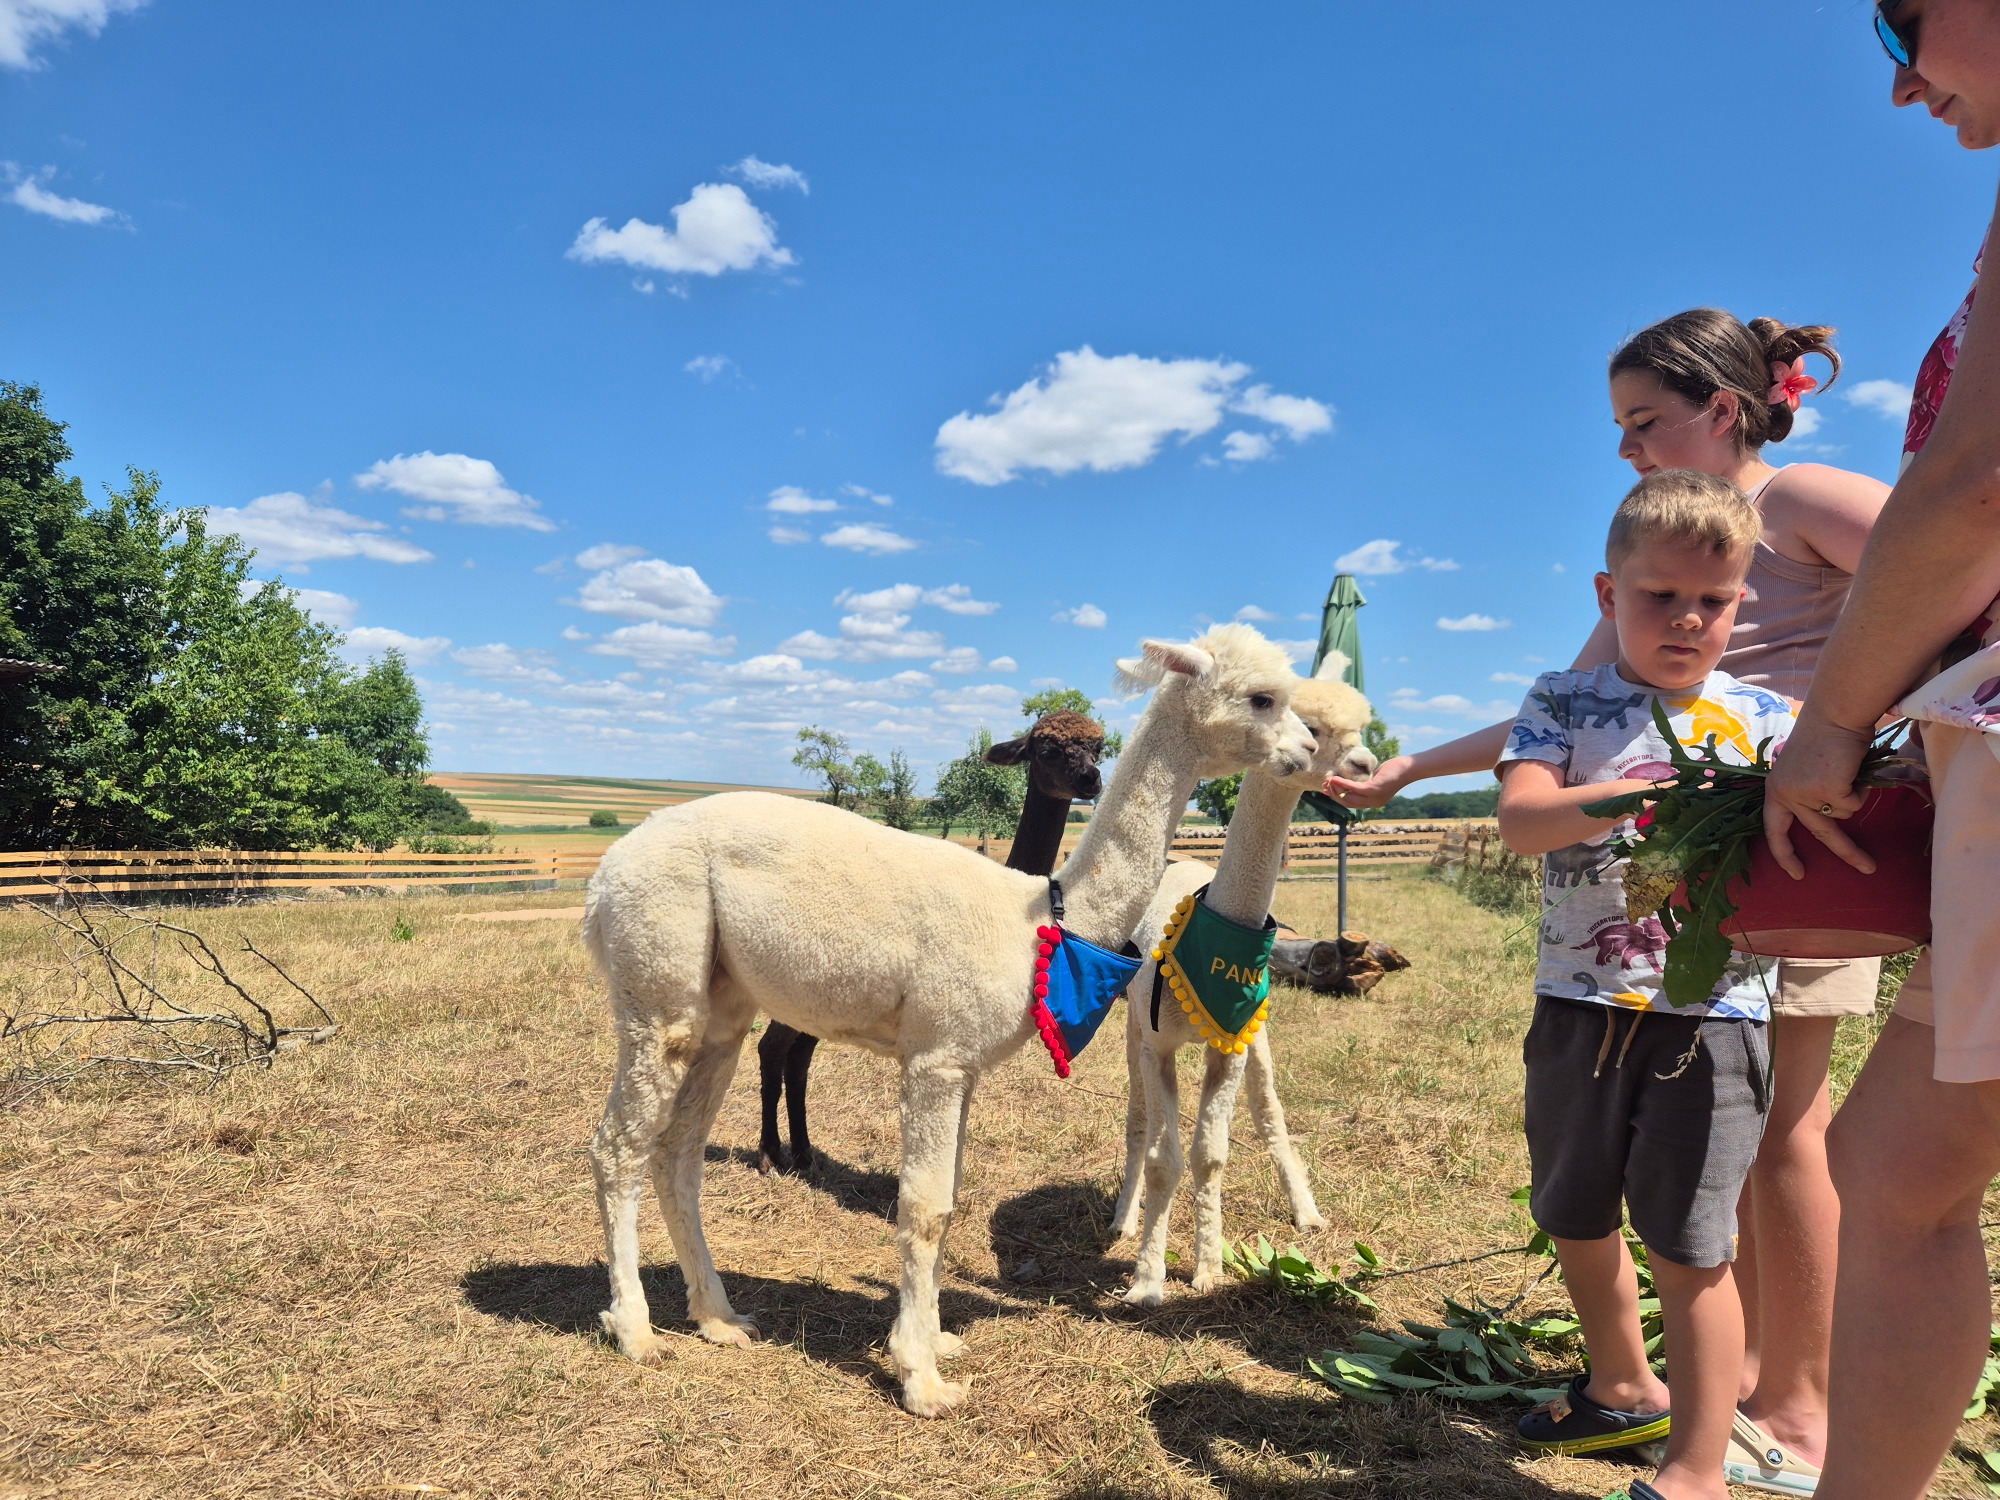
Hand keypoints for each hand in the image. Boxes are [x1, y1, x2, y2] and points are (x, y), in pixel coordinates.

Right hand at [1324, 753, 1414, 809]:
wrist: (1408, 768)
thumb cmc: (1393, 771)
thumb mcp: (1376, 778)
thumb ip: (1364, 782)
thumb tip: (1350, 781)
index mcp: (1373, 802)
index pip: (1351, 804)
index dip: (1337, 798)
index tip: (1326, 791)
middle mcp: (1373, 803)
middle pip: (1347, 802)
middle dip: (1333, 795)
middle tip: (1323, 786)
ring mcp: (1374, 798)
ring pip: (1348, 797)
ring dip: (1335, 789)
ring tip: (1327, 781)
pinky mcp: (1373, 790)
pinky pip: (1353, 788)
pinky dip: (1342, 783)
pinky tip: (1334, 778)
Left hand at [1764, 708, 1876, 878]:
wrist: (1834, 714)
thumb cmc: (1824, 737)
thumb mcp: (1806, 769)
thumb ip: (1810, 792)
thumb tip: (1833, 814)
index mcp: (1776, 789)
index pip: (1774, 829)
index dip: (1784, 853)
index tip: (1797, 873)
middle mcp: (1786, 794)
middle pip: (1819, 831)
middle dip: (1848, 852)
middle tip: (1868, 869)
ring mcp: (1806, 794)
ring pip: (1843, 815)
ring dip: (1855, 796)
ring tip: (1850, 771)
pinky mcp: (1828, 791)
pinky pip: (1854, 803)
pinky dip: (1861, 788)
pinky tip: (1852, 767)